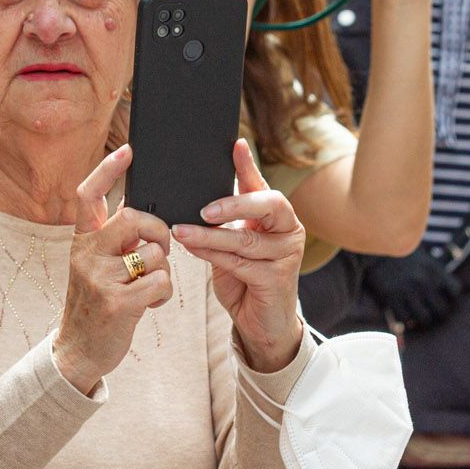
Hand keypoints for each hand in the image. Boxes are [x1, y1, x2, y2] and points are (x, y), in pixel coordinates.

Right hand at [56, 146, 174, 394]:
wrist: (78, 352)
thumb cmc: (97, 304)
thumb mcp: (96, 265)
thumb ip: (114, 238)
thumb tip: (139, 205)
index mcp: (81, 241)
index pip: (88, 195)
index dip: (108, 170)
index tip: (128, 149)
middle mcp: (85, 254)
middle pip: (133, 218)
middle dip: (159, 231)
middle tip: (161, 250)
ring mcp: (98, 278)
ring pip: (153, 253)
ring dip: (164, 270)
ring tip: (150, 287)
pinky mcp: (116, 302)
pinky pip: (160, 281)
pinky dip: (164, 293)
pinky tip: (151, 304)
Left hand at [174, 139, 305, 371]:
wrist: (262, 324)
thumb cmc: (246, 279)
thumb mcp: (235, 245)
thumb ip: (224, 222)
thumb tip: (194, 197)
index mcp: (278, 216)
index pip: (262, 184)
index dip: (248, 164)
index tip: (236, 144)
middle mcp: (288, 230)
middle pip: (269, 204)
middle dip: (235, 203)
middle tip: (204, 208)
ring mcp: (286, 254)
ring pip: (245, 238)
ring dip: (208, 235)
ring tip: (181, 230)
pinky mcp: (277, 278)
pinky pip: (239, 262)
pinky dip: (212, 255)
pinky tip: (193, 249)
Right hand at [361, 247, 460, 332]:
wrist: (375, 248)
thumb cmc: (401, 253)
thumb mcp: (423, 257)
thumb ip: (435, 273)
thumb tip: (445, 291)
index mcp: (434, 270)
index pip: (455, 291)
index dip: (450, 296)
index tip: (443, 297)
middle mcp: (424, 282)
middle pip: (442, 310)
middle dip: (437, 313)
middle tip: (430, 311)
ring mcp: (408, 291)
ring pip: (425, 319)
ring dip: (421, 318)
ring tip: (417, 314)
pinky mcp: (391, 298)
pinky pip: (405, 319)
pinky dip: (405, 318)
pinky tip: (403, 312)